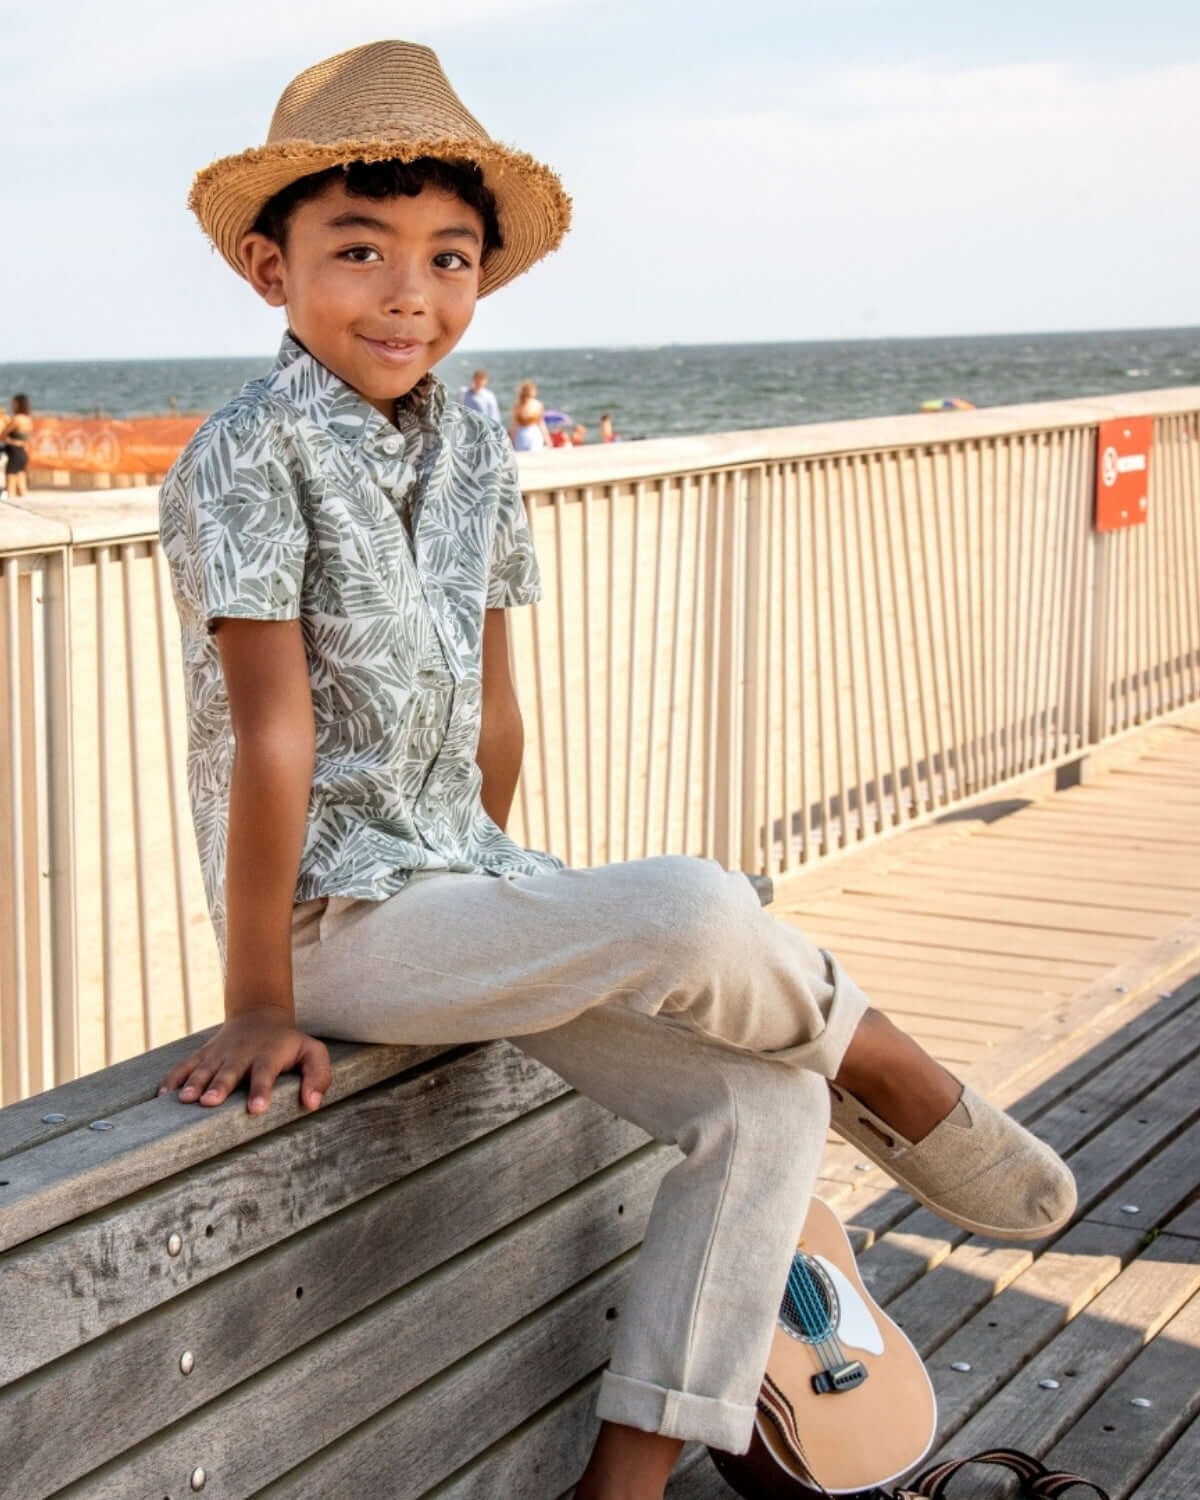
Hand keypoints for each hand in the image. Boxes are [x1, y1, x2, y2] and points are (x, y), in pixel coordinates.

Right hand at [157, 1006, 330, 1114]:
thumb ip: (318, 1076)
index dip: (260, 1091)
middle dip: (219, 1087)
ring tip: (185, 1100)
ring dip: (194, 1084)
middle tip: (209, 1102)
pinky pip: (185, 1066)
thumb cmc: (289, 1044)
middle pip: (229, 1072)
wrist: (260, 1015)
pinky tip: (162, 1095)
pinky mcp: (203, 1055)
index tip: (257, 1109)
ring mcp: (220, 1054)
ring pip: (204, 1069)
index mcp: (269, 1056)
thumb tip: (312, 1103)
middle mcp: (241, 1055)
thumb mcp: (313, 1052)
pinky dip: (173, 1079)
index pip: (265, 1074)